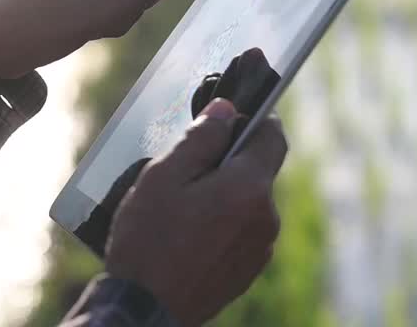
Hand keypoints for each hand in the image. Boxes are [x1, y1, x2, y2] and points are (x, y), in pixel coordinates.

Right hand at [105, 99, 288, 326]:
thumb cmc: (148, 241)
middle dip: (230, 162)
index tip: (232, 118)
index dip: (255, 119)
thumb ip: (200, 138)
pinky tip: (189, 234)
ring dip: (225, 195)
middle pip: (258, 170)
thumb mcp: (163, 177)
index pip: (272, 136)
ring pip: (249, 202)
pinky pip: (243, 231)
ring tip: (183, 208)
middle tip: (188, 169)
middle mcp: (266, 217)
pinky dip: (224, 223)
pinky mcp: (249, 270)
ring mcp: (260, 248)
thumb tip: (225, 110)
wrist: (144, 311)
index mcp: (250, 188)